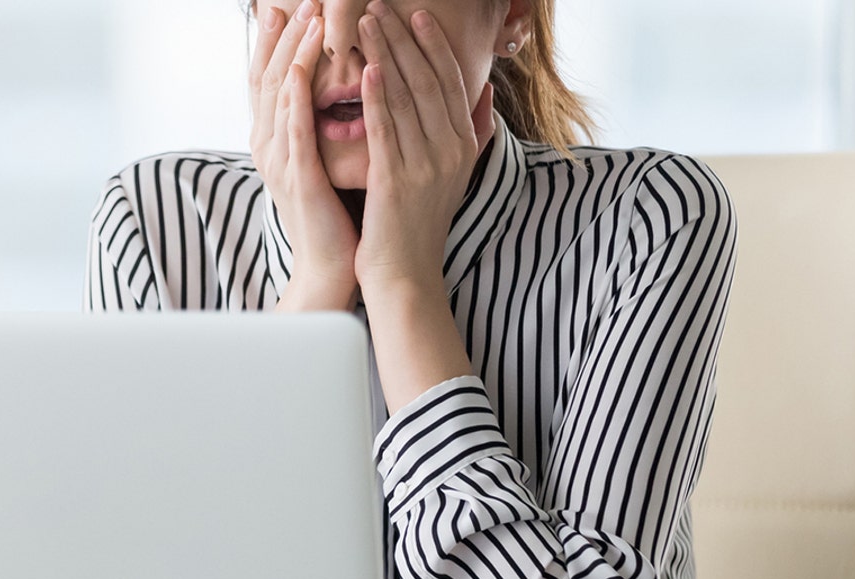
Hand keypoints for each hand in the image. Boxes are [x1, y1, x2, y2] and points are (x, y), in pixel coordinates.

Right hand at [248, 0, 359, 309]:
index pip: (275, 79)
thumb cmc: (340, 214)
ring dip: (293, 54)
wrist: (334, 266)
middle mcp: (270, 146)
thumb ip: (331, 124)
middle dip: (285, 36)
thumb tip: (349, 87)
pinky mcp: (298, 179)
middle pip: (270, 78)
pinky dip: (298, 98)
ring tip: (306, 19)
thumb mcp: (330, 160)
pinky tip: (304, 70)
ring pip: (281, 96)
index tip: (292, 7)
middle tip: (300, 0)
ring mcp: (280, 162)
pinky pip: (295, 131)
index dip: (281, 41)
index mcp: (278, 140)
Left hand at [353, 2, 495, 296]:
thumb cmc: (419, 224)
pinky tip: (367, 70)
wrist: (405, 275)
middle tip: (382, 5)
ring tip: (366, 23)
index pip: (450, 82)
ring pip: (405, 98)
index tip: (417, 15)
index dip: (433, 45)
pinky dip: (378, 99)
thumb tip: (488, 92)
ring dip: (385, 55)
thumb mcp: (455, 175)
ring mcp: (426, 166)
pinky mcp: (397, 181)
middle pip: (427, 81)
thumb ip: (475, 132)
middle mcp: (450, 151)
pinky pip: (387, 131)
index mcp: (464, 145)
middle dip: (405, 39)